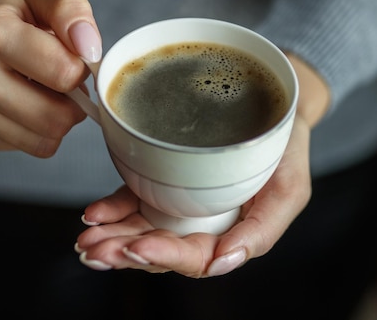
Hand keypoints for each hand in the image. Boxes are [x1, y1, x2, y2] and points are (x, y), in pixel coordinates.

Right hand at [0, 0, 101, 156]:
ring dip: (55, 119)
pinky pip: (27, 147)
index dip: (80, 68)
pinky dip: (34, 130)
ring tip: (40, 89)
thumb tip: (89, 48)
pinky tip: (19, 101)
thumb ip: (71, 10)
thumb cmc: (8, 13)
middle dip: (72, 103)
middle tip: (60, 81)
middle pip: (56, 119)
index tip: (69, 56)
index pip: (65, 73)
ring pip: (45, 141)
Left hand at [75, 115, 311, 276]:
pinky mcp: (164, 183)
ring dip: (111, 237)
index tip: (137, 248)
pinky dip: (112, 209)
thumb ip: (262, 231)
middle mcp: (200, 226)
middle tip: (95, 250)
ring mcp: (179, 206)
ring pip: (140, 229)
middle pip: (158, 248)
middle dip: (124, 252)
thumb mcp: (289, 192)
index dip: (164, 256)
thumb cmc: (285, 154)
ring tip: (87, 237)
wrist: (274, 112)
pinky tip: (94, 212)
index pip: (193, 257)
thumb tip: (223, 264)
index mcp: (228, 236)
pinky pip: (134, 201)